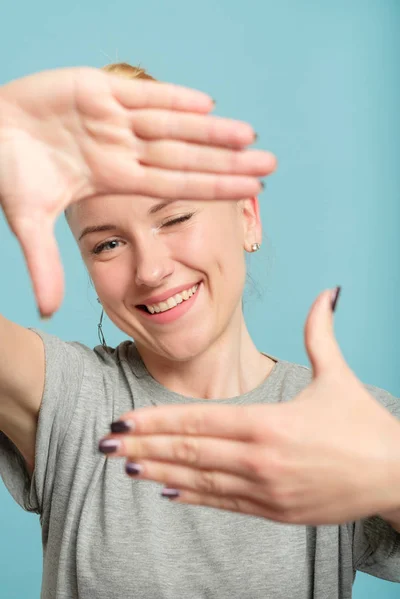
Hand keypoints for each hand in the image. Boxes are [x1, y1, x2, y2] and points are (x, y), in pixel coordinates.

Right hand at [0, 67, 275, 315]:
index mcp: (113, 179)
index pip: (174, 187)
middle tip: (270, 165)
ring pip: (172, 124)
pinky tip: (208, 105)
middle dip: (226, 161)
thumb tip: (50, 313)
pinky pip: (143, 94)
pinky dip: (173, 97)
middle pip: (184, 157)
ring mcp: (112, 119)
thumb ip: (43, 263)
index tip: (249, 193)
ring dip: (210, 130)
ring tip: (249, 135)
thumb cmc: (6, 170)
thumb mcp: (26, 219)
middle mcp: (121, 150)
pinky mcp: (97, 88)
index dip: (211, 189)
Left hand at [99, 288, 399, 524]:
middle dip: (144, 445)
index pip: (199, 420)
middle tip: (105, 444)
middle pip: (189, 450)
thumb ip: (321, 333)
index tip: (124, 419)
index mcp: (270, 423)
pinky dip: (193, 496)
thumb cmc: (365, 427)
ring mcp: (266, 490)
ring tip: (126, 466)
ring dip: (160, 471)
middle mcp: (261, 459)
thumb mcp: (338, 377)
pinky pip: (224, 503)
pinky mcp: (275, 512)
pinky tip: (167, 489)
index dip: (157, 419)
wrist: (396, 478)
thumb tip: (326, 291)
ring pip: (200, 480)